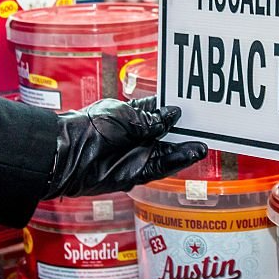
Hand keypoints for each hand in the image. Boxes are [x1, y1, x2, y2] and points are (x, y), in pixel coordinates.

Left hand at [41, 96, 207, 199]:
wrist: (72, 152)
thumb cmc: (92, 127)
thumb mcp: (126, 116)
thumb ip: (151, 119)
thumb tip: (173, 115)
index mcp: (133, 116)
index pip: (160, 111)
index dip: (176, 109)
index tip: (194, 105)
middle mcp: (138, 136)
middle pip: (168, 134)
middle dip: (185, 131)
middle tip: (206, 126)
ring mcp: (138, 154)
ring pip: (168, 152)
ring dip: (186, 148)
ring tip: (203, 144)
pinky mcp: (137, 172)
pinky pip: (162, 167)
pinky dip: (177, 161)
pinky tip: (192, 153)